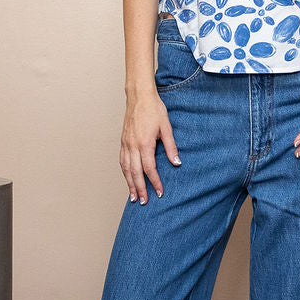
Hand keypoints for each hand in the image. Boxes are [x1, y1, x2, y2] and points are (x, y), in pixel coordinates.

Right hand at [120, 88, 180, 203]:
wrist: (139, 96)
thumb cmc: (154, 109)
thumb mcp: (166, 127)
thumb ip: (171, 146)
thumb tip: (177, 162)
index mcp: (144, 143)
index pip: (149, 168)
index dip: (155, 182)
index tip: (160, 192)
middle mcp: (132, 145)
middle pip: (135, 173)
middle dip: (140, 189)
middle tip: (144, 202)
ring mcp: (125, 144)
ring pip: (126, 169)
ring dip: (129, 184)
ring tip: (133, 197)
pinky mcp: (123, 141)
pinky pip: (122, 161)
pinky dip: (125, 173)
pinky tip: (128, 179)